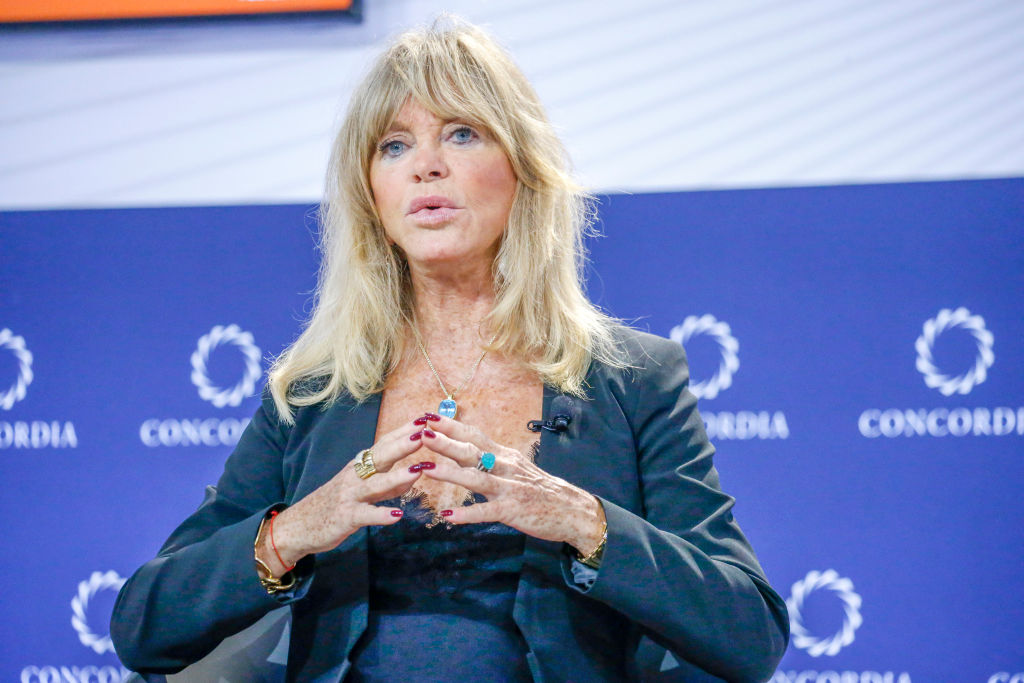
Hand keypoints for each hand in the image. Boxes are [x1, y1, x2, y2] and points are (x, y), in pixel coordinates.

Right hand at [257, 414, 442, 574]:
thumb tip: (416, 473)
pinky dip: (381, 515)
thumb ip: (390, 482)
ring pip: (375, 484)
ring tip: (418, 471)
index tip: (426, 418)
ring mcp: (350, 495)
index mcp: (361, 465)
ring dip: (397, 477)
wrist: (300, 525)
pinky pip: (365, 515)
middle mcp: (355, 475)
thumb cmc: (336, 503)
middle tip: (424, 434)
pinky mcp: (346, 517)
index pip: (385, 443)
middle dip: (403, 445)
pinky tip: (397, 516)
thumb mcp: (364, 488)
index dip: (405, 431)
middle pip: (381, 456)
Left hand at [418, 417, 605, 555]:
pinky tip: (447, 516)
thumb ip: (493, 460)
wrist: (573, 511)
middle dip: (445, 441)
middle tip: (420, 432)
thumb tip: (466, 450)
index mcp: (504, 456)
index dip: (451, 426)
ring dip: (449, 473)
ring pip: (476, 478)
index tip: (428, 416)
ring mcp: (509, 488)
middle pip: (472, 451)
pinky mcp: (513, 510)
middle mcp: (505, 467)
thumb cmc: (541, 491)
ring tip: (425, 469)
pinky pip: (487, 512)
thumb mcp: (516, 468)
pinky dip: (467, 514)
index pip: (474, 435)